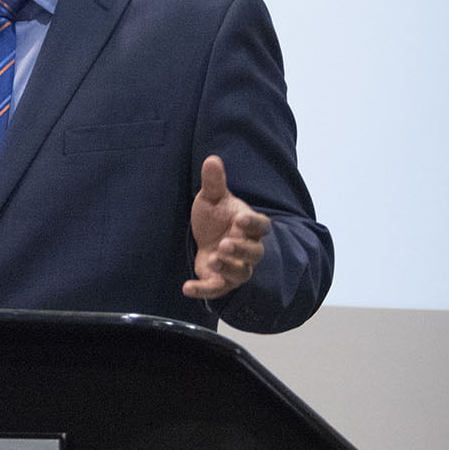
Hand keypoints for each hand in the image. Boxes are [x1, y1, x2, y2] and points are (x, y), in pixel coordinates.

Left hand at [183, 155, 271, 300]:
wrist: (207, 238)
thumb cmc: (216, 216)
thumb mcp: (212, 198)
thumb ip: (214, 182)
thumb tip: (212, 159)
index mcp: (250, 226)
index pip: (261, 225)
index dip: (253, 223)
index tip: (240, 218)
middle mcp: (248, 249)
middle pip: (254, 253)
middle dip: (241, 249)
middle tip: (226, 243)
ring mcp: (236, 267)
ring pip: (240, 273)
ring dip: (228, 268)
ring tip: (213, 259)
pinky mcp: (221, 281)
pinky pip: (216, 289)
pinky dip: (202, 290)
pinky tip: (187, 287)